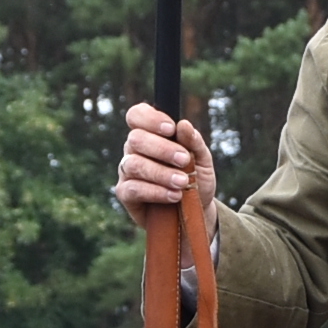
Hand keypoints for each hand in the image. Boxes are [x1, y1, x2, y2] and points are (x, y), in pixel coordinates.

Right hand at [115, 103, 206, 222]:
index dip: (150, 118)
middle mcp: (134, 149)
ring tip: (182, 182)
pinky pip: (133, 188)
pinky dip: (155, 191)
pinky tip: (174, 195)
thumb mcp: (202, 159)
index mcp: (150, 133)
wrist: (195, 212)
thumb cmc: (195, 179)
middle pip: (136, 139)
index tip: (170, 128)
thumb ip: (193, 142)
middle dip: (162, 149)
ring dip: (160, 172)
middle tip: (184, 160)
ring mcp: (127, 171)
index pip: (137, 115)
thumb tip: (183, 124)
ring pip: (134, 164)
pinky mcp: (125, 193)